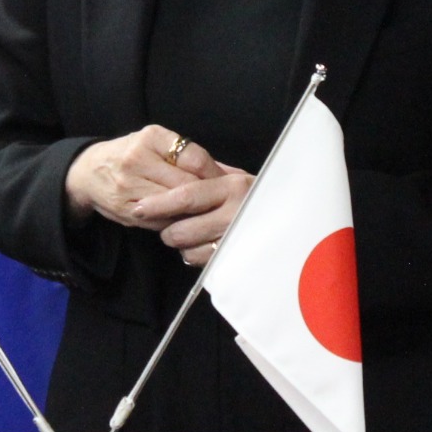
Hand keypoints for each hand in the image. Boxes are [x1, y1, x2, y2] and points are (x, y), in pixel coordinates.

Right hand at [65, 125, 221, 229]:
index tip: (226, 184)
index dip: (214, 175)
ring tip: (206, 214)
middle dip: (207, 196)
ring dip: (193, 212)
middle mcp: (137, 159)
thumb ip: (191, 156)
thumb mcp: (157, 143)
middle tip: (223, 204)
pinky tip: (185, 221)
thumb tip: (233, 173)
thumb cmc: (132, 154)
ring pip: (174, 205)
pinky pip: (161, 221)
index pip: (194, 158)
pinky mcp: (126, 210)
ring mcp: (129, 186)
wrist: (89, 172)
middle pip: (186, 184)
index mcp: (150, 138)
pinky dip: (176, 222)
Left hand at [132, 165, 252, 265]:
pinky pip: (201, 262)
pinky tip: (202, 244)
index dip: (158, 204)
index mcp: (232, 187)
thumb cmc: (257, 195)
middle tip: (167, 225)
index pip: (186, 196)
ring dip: (181, 243)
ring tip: (188, 233)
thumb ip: (209, 174)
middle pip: (182, 228)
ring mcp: (237, 240)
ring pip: (189, 248)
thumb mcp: (237, 179)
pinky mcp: (236, 260)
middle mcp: (236, 213)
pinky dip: (194, 255)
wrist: (293, 218)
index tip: (138, 208)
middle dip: (167, 229)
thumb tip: (175, 169)